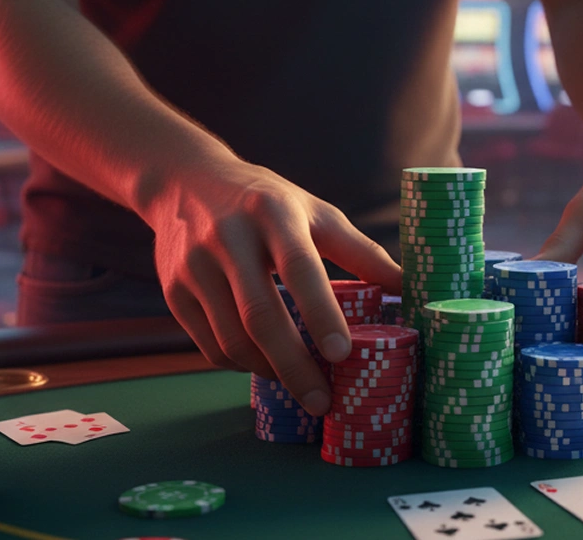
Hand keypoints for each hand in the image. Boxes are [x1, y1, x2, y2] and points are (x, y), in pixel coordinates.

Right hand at [141, 159, 401, 415]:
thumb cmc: (266, 202)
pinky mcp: (172, 289)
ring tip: (299, 384)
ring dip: (267, 370)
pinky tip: (263, 366)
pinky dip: (240, 364)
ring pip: (231, 338)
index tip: (342, 355)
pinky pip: (209, 344)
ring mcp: (194, 265)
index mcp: (274, 213)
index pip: (299, 268)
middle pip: (260, 315)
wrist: (185, 181)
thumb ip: (360, 250)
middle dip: (294, 365)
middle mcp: (229, 238)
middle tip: (322, 401)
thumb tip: (409, 286)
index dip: (321, 313)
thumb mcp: (314, 211)